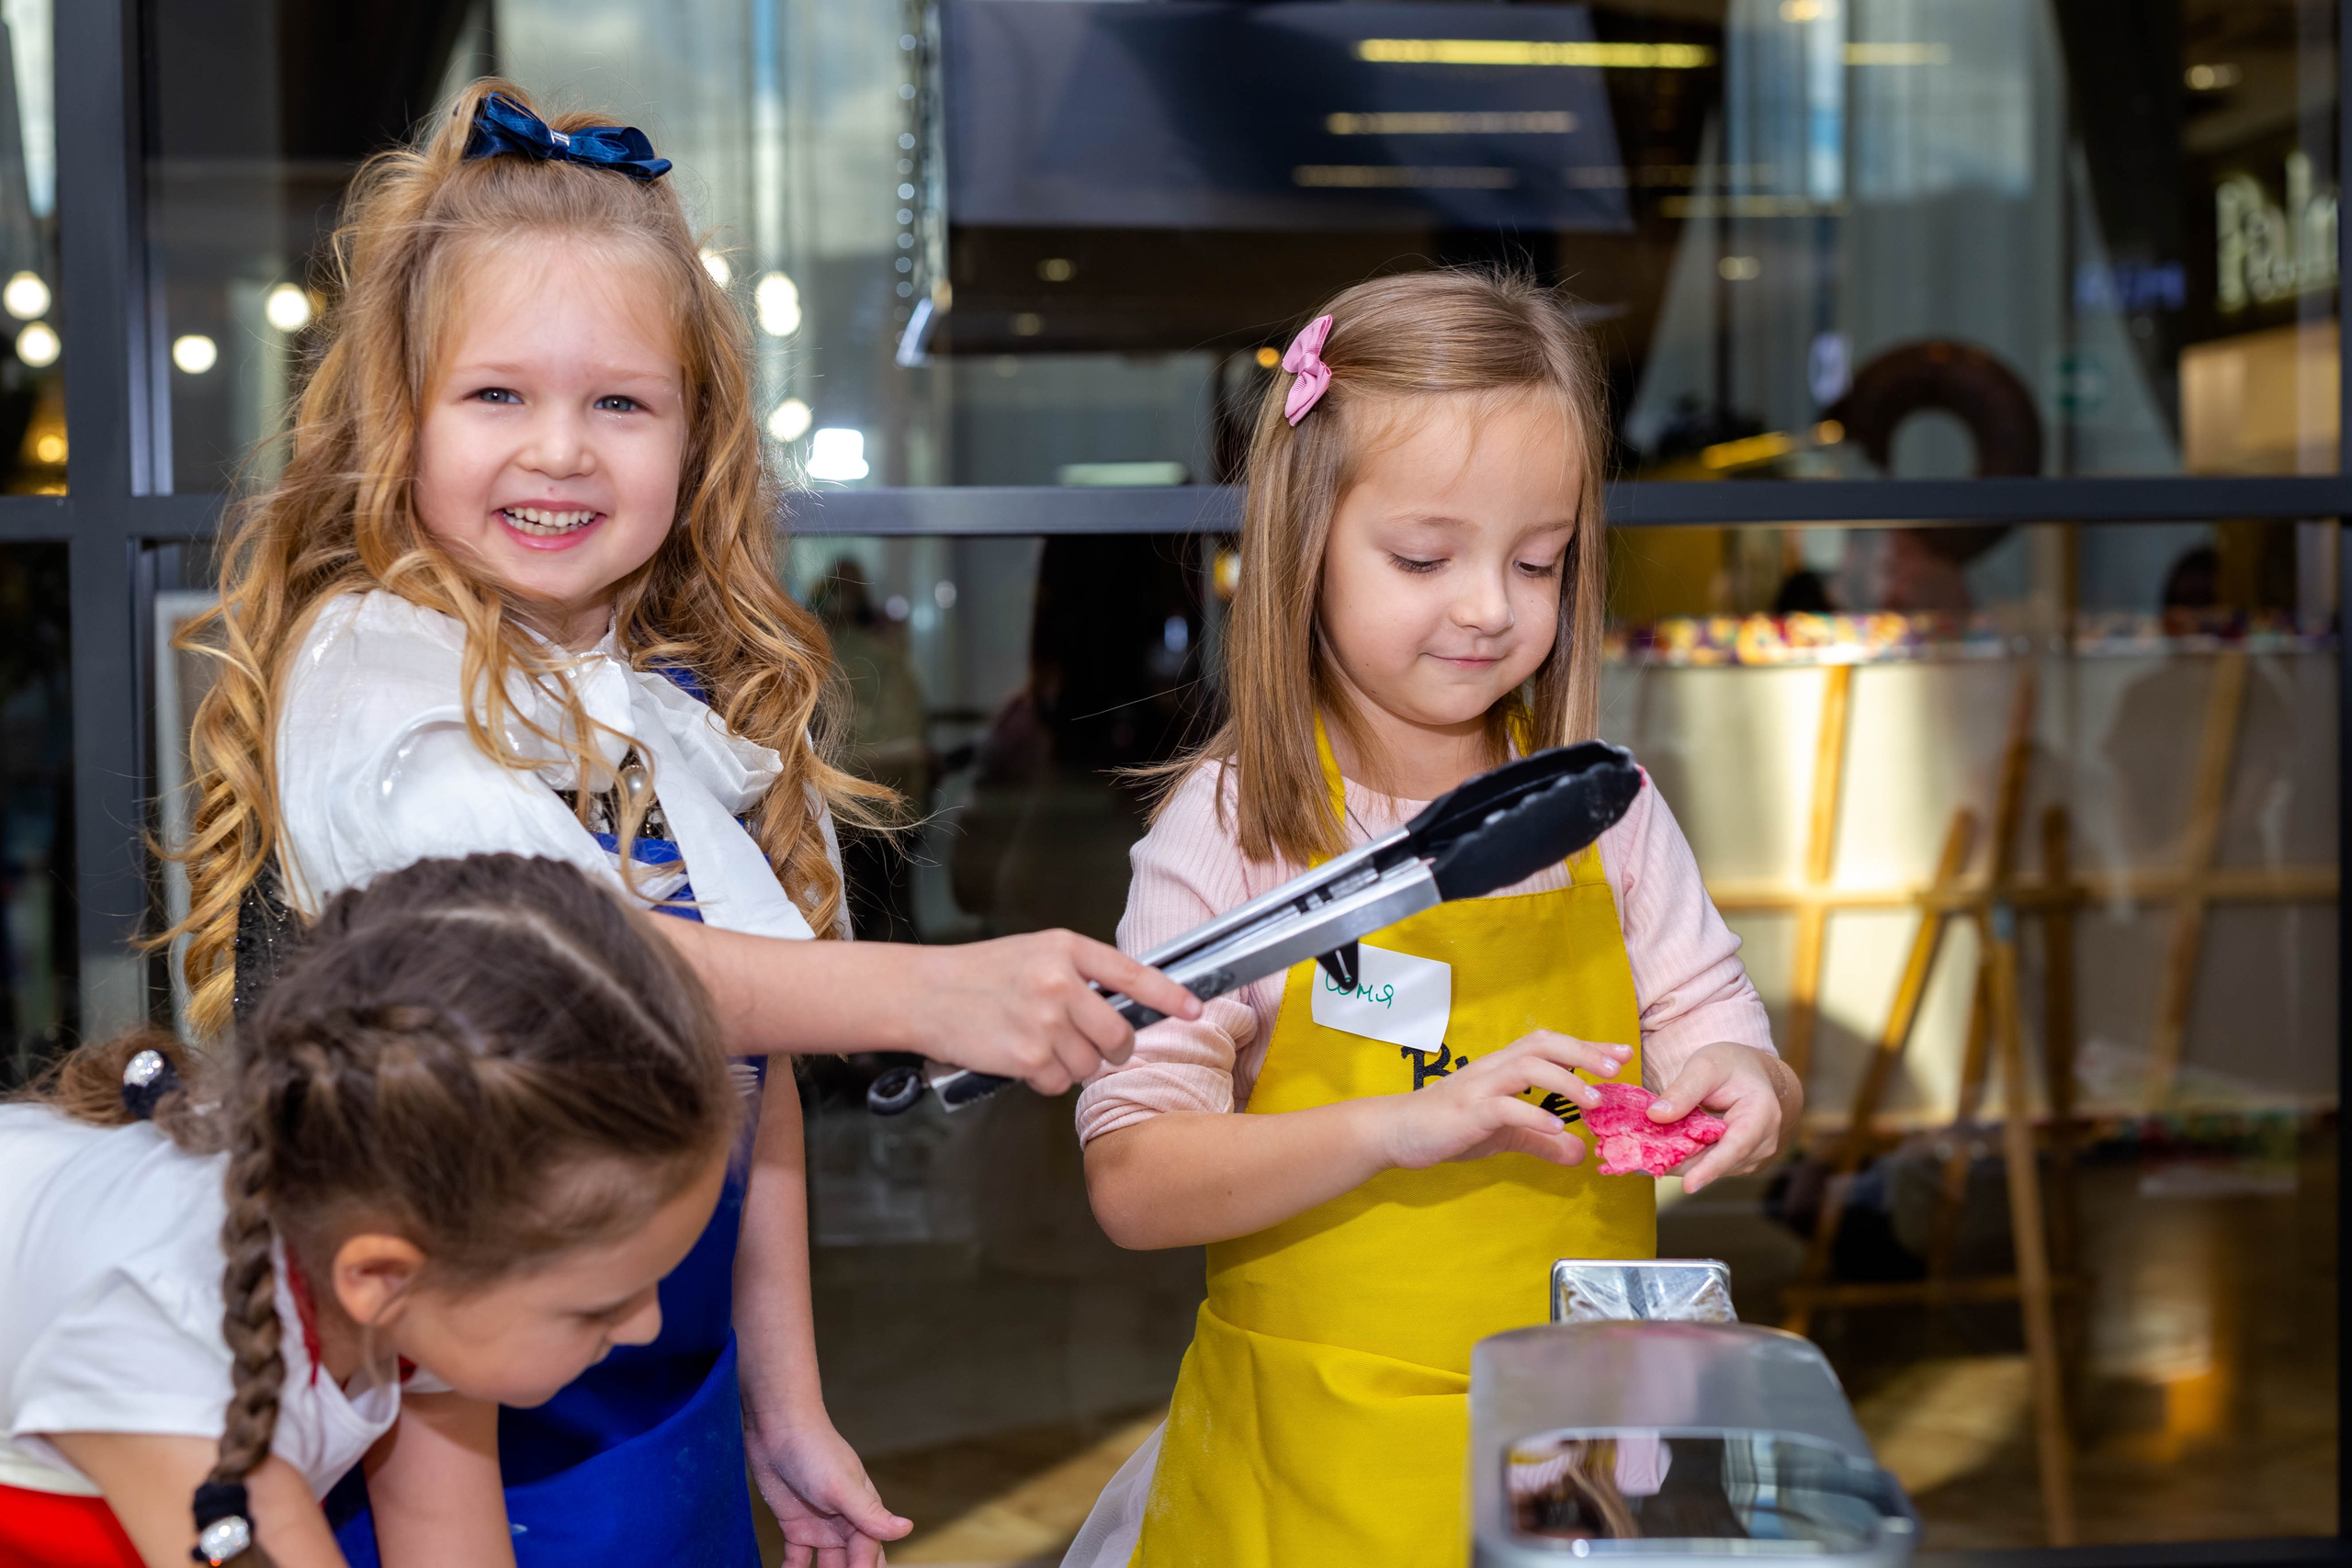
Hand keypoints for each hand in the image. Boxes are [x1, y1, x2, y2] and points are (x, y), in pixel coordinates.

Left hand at [747, 1412, 910, 1567]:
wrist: (777, 1427)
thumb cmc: (814, 1450)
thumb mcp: (842, 1485)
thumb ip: (870, 1513)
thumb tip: (908, 1529)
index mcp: (863, 1513)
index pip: (868, 1556)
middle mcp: (845, 1523)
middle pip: (852, 1564)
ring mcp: (820, 1525)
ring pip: (827, 1566)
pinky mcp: (795, 1525)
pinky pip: (797, 1560)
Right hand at [906, 930, 1202, 1093]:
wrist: (925, 993)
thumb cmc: (980, 975)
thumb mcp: (1035, 954)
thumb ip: (1080, 975)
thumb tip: (1126, 1006)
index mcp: (1065, 949)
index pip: (1134, 973)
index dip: (1170, 995)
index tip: (1194, 1008)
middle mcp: (1060, 982)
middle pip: (1119, 1033)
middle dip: (1114, 1048)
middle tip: (1093, 1045)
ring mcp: (1045, 1021)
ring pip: (1091, 1064)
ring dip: (1072, 1065)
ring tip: (1039, 1044)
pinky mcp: (1028, 1056)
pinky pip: (1060, 1083)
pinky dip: (1046, 1080)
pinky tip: (1021, 1058)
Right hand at [1376, 1031, 1631, 1170]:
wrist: (1398, 1131)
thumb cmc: (1449, 1127)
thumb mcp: (1505, 1135)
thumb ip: (1541, 1141)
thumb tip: (1580, 1153)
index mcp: (1504, 1068)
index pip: (1550, 1046)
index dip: (1587, 1048)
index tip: (1620, 1054)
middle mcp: (1494, 1068)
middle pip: (1543, 1044)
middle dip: (1583, 1052)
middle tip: (1616, 1068)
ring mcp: (1480, 1087)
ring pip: (1527, 1068)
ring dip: (1565, 1081)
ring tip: (1594, 1100)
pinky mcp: (1468, 1112)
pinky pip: (1504, 1107)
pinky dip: (1532, 1116)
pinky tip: (1556, 1130)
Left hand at [1649, 1042, 1800, 1193]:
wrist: (1751, 1073)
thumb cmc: (1731, 1065)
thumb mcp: (1705, 1066)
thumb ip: (1683, 1089)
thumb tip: (1656, 1116)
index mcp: (1761, 1113)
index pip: (1736, 1146)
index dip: (1711, 1167)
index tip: (1688, 1185)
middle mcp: (1763, 1141)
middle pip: (1719, 1162)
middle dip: (1682, 1166)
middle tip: (1641, 1165)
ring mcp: (1752, 1155)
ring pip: (1710, 1166)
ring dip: (1680, 1163)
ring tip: (1642, 1158)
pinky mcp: (1737, 1161)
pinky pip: (1708, 1164)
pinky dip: (1685, 1160)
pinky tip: (1658, 1153)